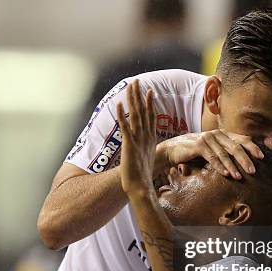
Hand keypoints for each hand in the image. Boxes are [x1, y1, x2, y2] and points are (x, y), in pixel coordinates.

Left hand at [117, 80, 156, 195]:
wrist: (140, 187)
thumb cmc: (142, 177)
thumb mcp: (147, 159)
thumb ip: (147, 151)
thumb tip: (148, 150)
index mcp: (150, 139)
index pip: (151, 116)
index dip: (149, 103)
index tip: (148, 91)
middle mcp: (145, 137)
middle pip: (143, 111)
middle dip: (139, 95)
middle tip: (137, 81)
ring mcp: (138, 140)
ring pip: (136, 115)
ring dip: (132, 99)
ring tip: (130, 86)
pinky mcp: (129, 146)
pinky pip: (125, 127)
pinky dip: (123, 116)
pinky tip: (120, 105)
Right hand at [155, 130, 263, 179]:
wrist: (172, 150)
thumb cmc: (194, 153)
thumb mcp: (212, 151)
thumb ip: (225, 154)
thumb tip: (243, 164)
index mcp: (223, 134)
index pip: (242, 139)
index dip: (253, 147)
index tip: (262, 157)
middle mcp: (216, 134)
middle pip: (235, 146)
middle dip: (245, 159)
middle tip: (253, 170)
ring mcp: (207, 138)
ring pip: (224, 153)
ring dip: (232, 166)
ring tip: (240, 176)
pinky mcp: (198, 145)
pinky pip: (211, 157)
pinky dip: (219, 166)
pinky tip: (225, 174)